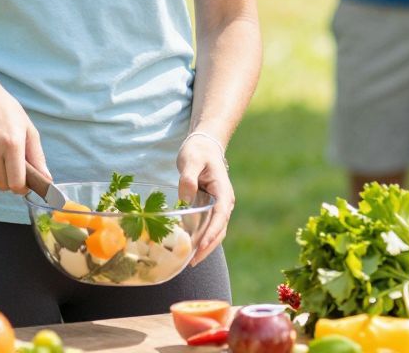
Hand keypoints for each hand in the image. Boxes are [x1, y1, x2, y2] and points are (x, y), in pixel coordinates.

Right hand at [0, 71, 49, 193]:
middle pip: (2, 185)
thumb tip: (46, 179)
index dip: (22, 188)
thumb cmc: (7, 112)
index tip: (24, 184)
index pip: (16, 183)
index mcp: (12, 143)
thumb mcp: (28, 129)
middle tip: (12, 167)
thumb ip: (38, 157)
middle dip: (9, 181)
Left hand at [176, 131, 233, 265]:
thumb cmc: (198, 151)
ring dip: (205, 247)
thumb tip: (185, 198)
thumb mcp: (191, 159)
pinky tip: (187, 248)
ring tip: (190, 261)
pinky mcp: (210, 209)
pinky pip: (208, 227)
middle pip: (219, 229)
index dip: (212, 233)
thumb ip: (188, 177)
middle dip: (208, 247)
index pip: (220, 216)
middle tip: (192, 262)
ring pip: (215, 231)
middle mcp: (224, 202)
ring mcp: (218, 206)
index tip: (202, 247)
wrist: (205, 146)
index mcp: (223, 190)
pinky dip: (200, 239)